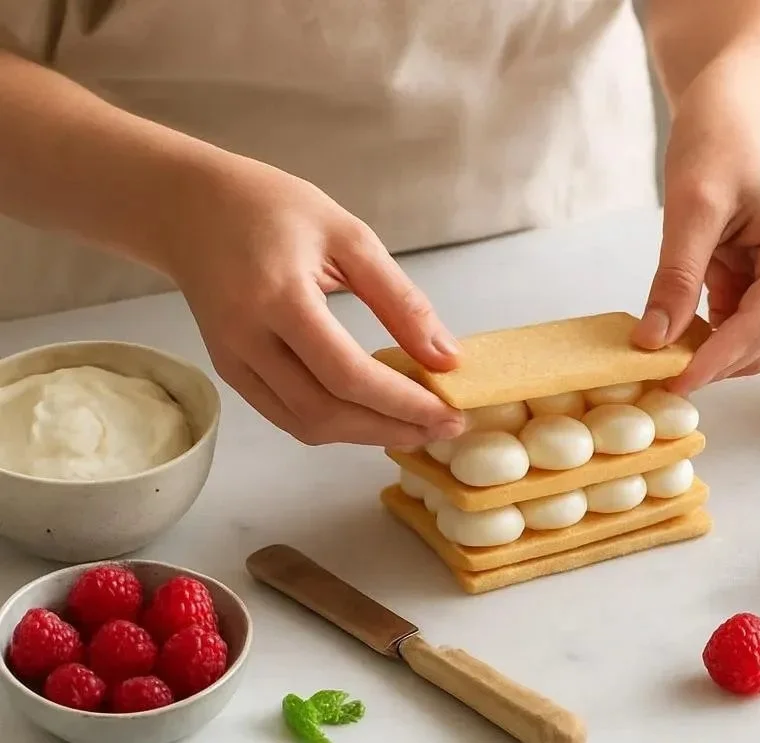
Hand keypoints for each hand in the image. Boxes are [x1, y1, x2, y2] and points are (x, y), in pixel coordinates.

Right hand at [161, 157, 465, 446]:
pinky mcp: (230, 372)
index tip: (450, 414)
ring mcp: (233, 362)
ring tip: (417, 426)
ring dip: (366, 435)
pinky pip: (286, 416)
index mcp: (279, 298)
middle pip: (325, 413)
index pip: (347, 374)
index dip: (402, 403)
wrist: (189, 206)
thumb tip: (446, 357)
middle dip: (392, 429)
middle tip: (445, 428)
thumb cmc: (272, 208)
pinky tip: (372, 414)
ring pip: (305, 425)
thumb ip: (399, 299)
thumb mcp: (349, 235)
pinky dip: (335, 425)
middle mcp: (247, 340)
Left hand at [631, 75, 759, 393]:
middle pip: (759, 344)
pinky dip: (702, 333)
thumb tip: (654, 341)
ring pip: (747, 341)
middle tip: (650, 374)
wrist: (729, 107)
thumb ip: (676, 276)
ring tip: (655, 352)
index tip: (671, 383)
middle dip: (709, 361)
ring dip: (704, 351)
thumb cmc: (720, 138)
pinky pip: (734, 323)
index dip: (715, 361)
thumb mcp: (692, 206)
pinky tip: (670, 329)